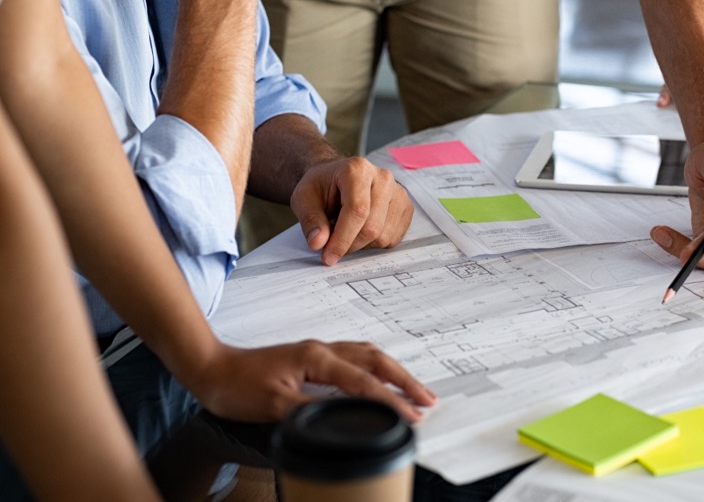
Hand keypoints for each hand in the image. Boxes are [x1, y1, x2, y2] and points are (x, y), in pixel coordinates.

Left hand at [185, 341, 436, 422]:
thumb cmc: (236, 386)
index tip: (411, 415)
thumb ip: (311, 411)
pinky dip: (374, 369)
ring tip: (412, 390)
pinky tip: (377, 378)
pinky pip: (354, 358)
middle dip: (404, 380)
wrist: (211, 368)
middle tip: (427, 400)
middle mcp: (322, 350)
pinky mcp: (311, 358)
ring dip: (393, 372)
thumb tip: (341, 419)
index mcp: (317, 358)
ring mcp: (317, 352)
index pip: (363, 382)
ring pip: (367, 356)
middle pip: (375, 360)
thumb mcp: (273, 406)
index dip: (390, 400)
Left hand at [291, 157, 413, 265]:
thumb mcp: (303, 199)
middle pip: (372, 227)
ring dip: (361, 245)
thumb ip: (310, 220)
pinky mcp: (405, 207)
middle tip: (332, 247)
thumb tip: (318, 243)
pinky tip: (361, 231)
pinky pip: (393, 238)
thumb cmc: (321, 187)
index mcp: (357, 170)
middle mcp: (383, 178)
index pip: (357, 210)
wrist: (336, 178)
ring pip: (384, 236)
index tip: (328, 257)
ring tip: (346, 232)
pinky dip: (374, 243)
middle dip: (350, 245)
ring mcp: (398, 192)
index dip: (342, 239)